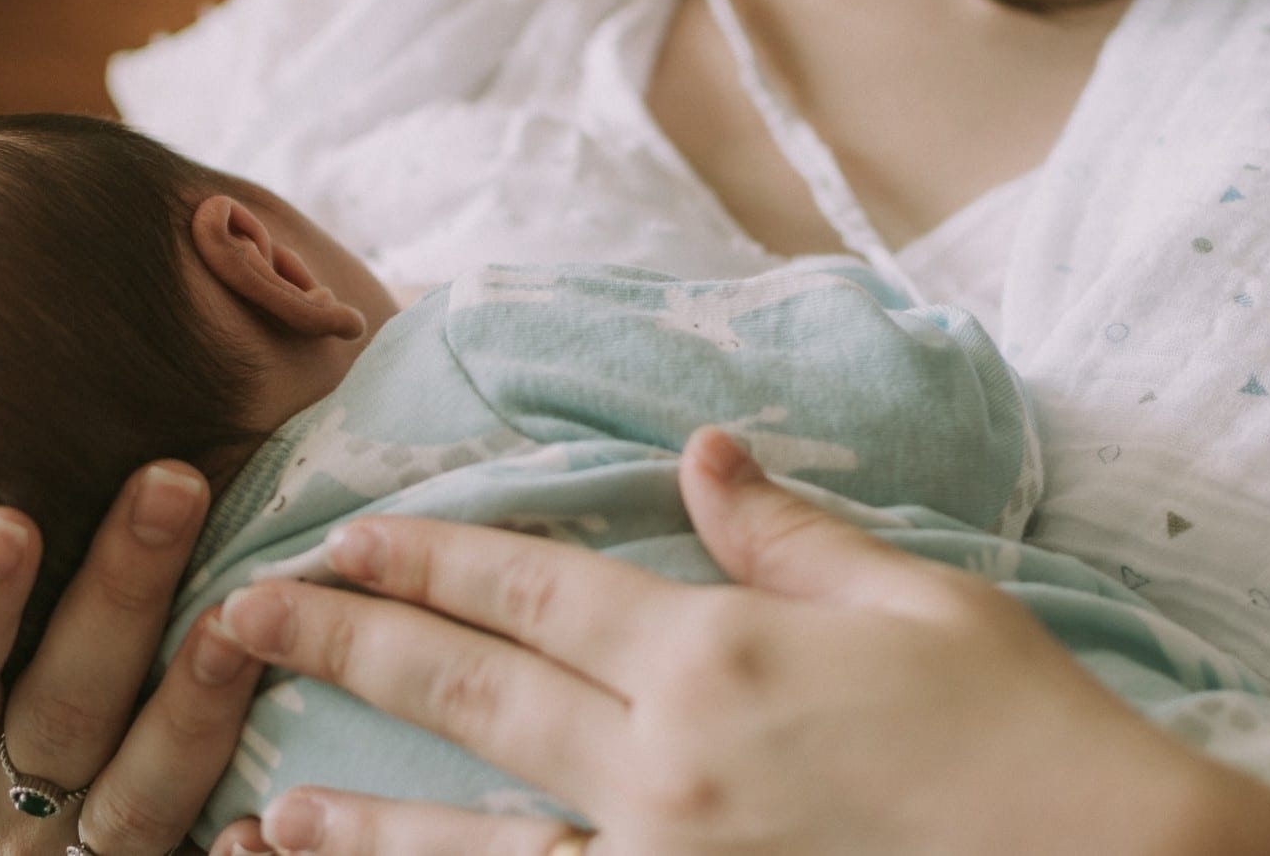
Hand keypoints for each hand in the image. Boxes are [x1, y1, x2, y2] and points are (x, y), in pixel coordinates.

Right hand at [0, 462, 269, 854]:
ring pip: (146, 790)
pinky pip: (219, 848)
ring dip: (195, 699)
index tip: (6, 520)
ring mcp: (100, 835)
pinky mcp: (182, 850)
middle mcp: (8, 799)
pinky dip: (253, 820)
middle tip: (174, 481)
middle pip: (61, 714)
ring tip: (245, 605)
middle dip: (118, 598)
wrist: (44, 744)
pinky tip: (295, 757)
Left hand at [205, 428, 1226, 855]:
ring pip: (470, 841)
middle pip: (470, 693)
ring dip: (354, 820)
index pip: (533, 587)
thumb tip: (704, 452)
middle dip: (346, 644)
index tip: (346, 531)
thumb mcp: (916, 604)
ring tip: (258, 815)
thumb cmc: (1026, 733)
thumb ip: (787, 534)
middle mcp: (662, 768)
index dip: (430, 552)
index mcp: (715, 656)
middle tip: (243, 617)